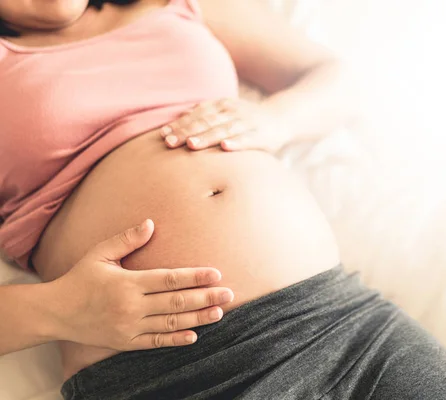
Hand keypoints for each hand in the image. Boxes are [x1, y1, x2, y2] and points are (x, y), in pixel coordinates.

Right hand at [49, 219, 233, 349]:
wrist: (55, 312)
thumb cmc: (80, 278)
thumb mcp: (99, 254)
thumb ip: (126, 239)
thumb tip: (151, 223)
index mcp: (127, 283)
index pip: (169, 279)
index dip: (195, 277)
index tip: (216, 274)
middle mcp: (131, 306)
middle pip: (176, 303)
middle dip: (205, 298)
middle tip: (229, 294)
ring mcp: (129, 327)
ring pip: (170, 324)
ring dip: (198, 318)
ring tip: (219, 313)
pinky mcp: (125, 342)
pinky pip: (155, 342)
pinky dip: (175, 340)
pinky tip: (195, 336)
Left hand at [160, 98, 289, 152]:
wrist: (282, 117)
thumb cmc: (248, 118)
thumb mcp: (227, 110)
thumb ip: (207, 112)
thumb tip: (181, 113)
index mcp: (222, 105)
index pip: (196, 115)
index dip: (180, 124)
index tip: (163, 135)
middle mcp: (233, 112)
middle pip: (206, 122)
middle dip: (187, 132)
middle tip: (169, 143)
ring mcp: (247, 123)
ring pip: (223, 130)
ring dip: (206, 137)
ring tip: (191, 145)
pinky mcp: (261, 136)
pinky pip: (247, 140)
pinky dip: (236, 143)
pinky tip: (225, 147)